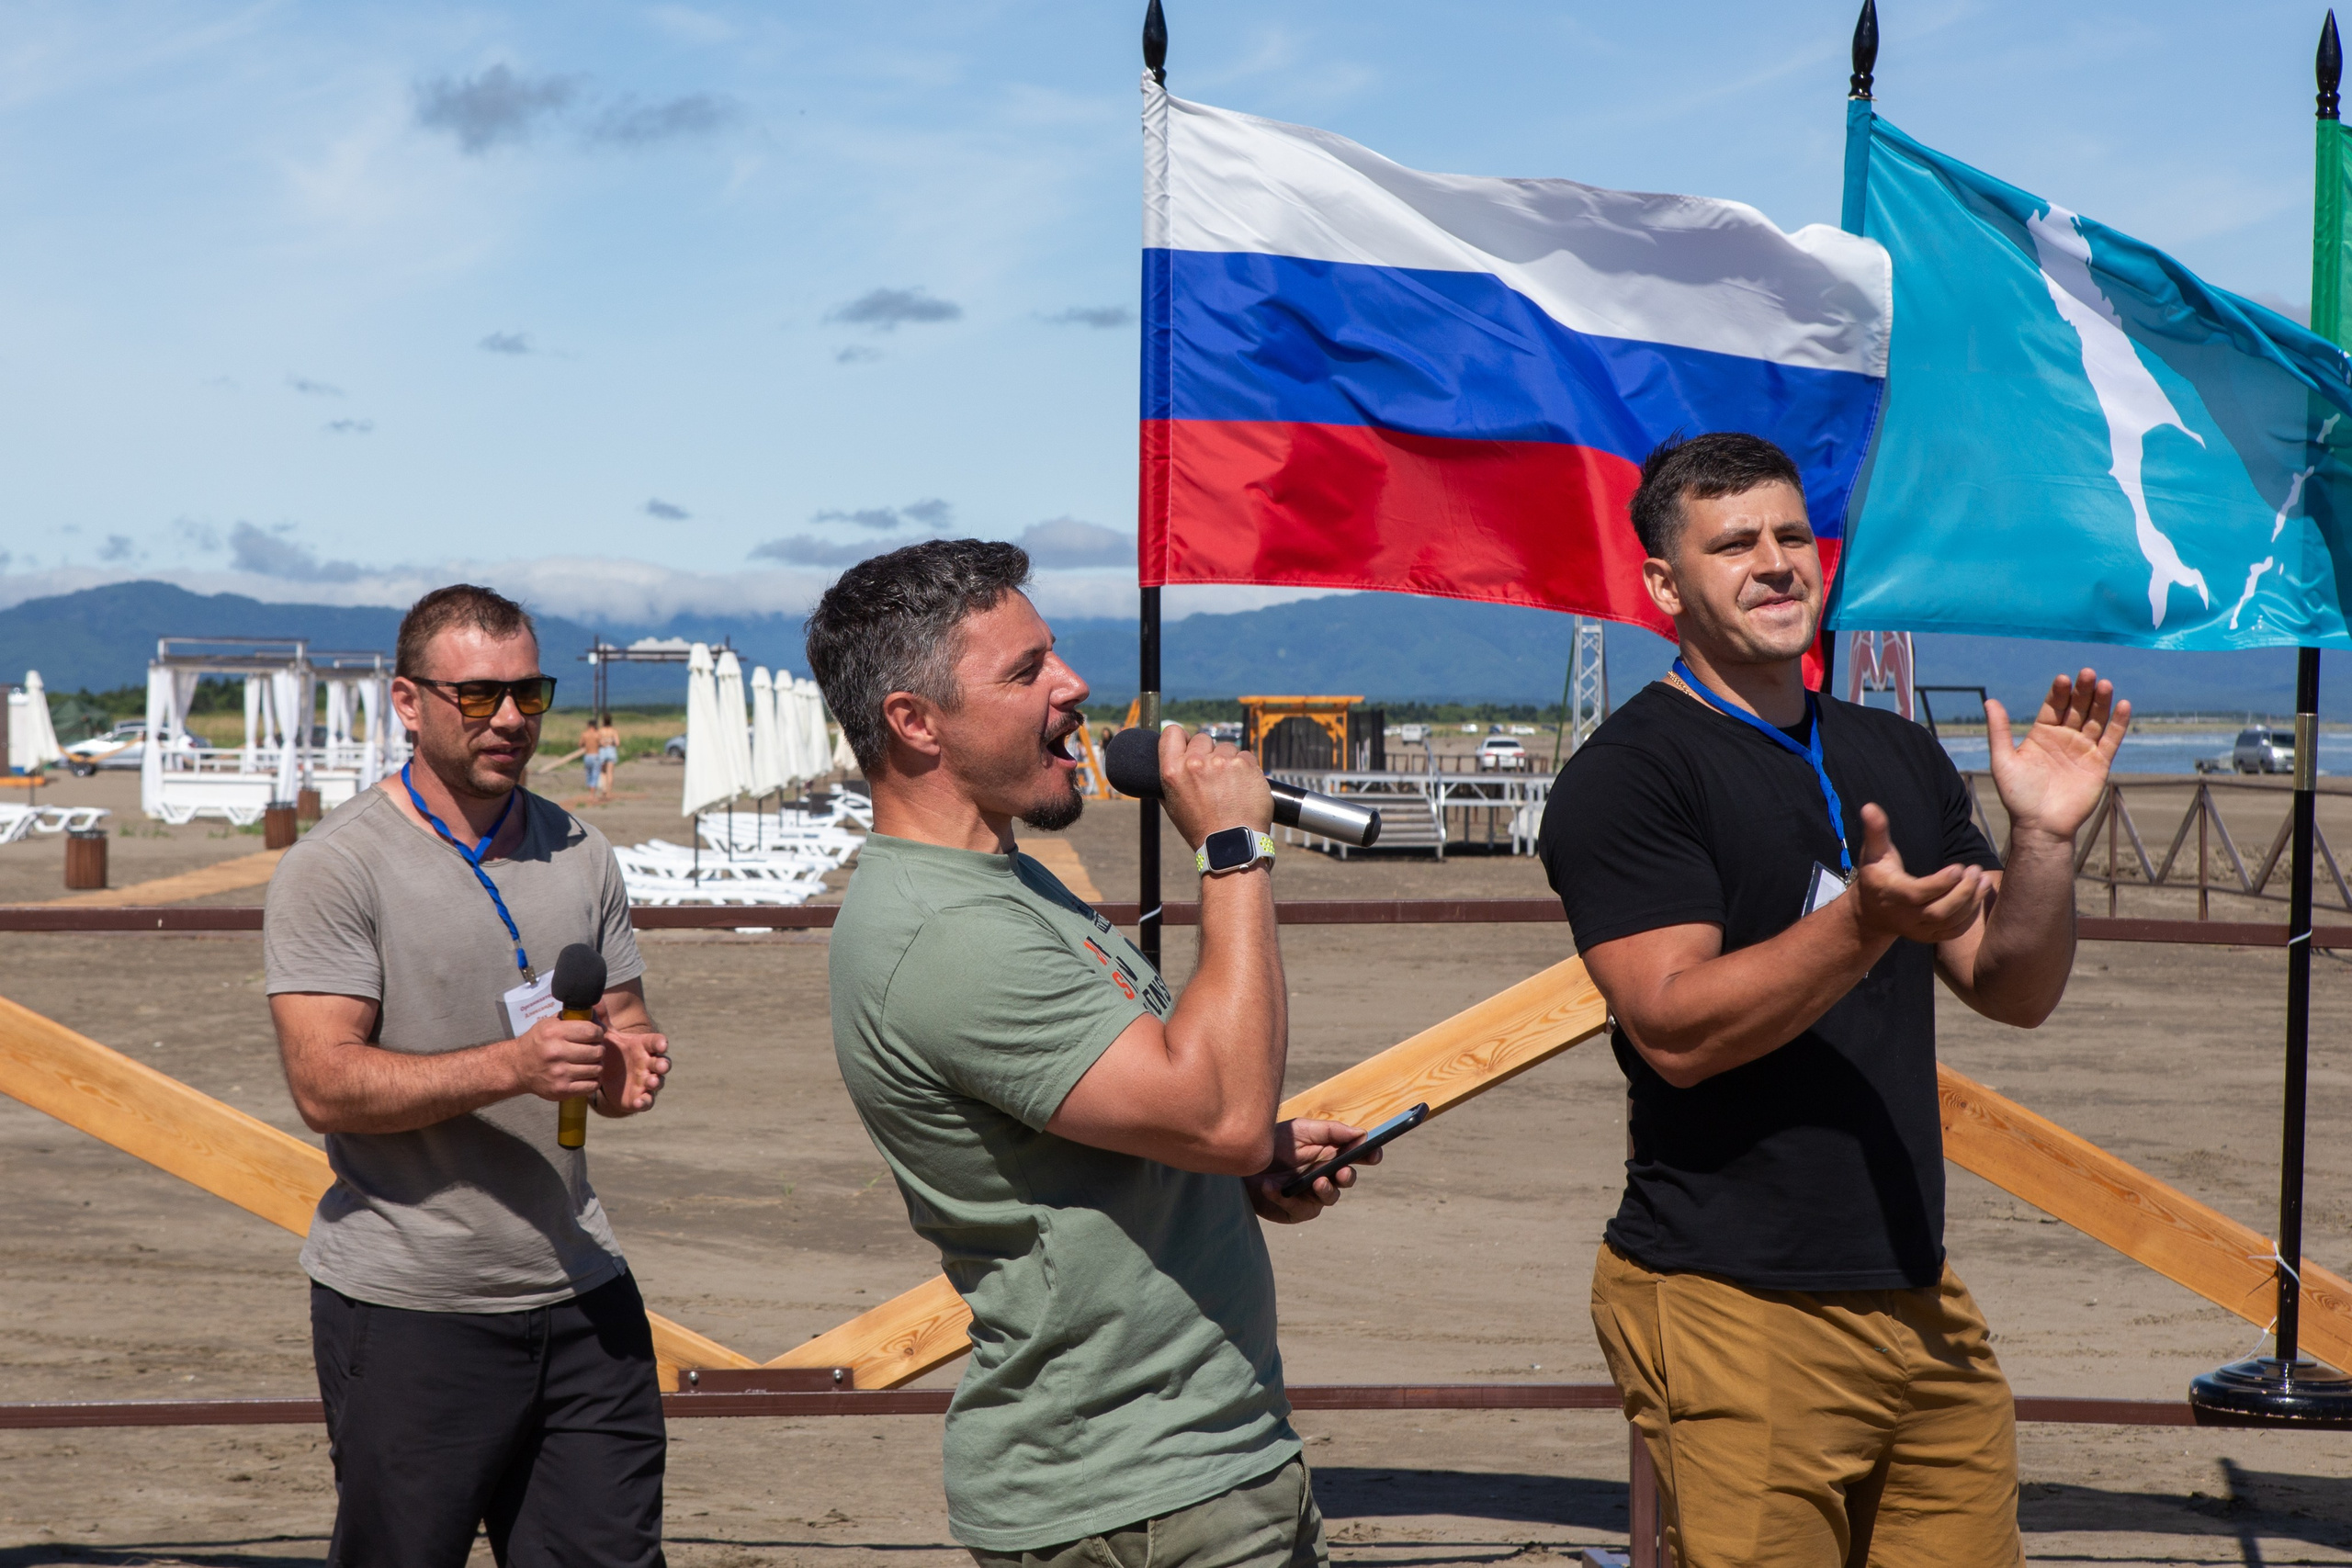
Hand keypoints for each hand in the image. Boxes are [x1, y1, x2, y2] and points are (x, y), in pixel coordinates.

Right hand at [510, 1015, 605, 1101]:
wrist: (517, 1067)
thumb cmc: (538, 1043)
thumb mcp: (550, 1023)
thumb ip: (573, 1018)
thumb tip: (597, 1018)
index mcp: (554, 1032)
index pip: (592, 1031)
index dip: (599, 1033)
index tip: (596, 1035)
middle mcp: (556, 1052)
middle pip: (597, 1051)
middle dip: (599, 1049)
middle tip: (593, 1050)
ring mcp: (559, 1073)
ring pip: (597, 1069)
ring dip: (596, 1065)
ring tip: (588, 1062)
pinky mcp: (561, 1089)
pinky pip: (591, 1086)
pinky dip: (593, 1081)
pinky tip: (586, 1075)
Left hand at [596, 1022, 670, 1115]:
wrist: (607, 1076)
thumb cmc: (610, 1051)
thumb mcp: (605, 1036)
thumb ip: (600, 1021)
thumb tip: (591, 1003)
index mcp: (643, 1046)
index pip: (657, 1042)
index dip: (661, 1043)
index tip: (661, 1044)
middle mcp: (649, 1063)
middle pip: (662, 1062)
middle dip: (663, 1064)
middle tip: (661, 1065)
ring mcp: (646, 1081)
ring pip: (658, 1082)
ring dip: (657, 1082)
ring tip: (651, 1082)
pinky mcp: (640, 1097)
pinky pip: (647, 1101)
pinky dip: (646, 1102)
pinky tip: (640, 1102)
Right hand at [1156, 723, 1273, 849]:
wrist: (1232, 844)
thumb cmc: (1201, 828)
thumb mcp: (1172, 805)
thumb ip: (1171, 778)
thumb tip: (1171, 759)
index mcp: (1172, 771)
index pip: (1172, 732)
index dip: (1182, 737)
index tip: (1189, 746)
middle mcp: (1196, 763)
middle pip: (1202, 739)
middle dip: (1208, 752)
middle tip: (1213, 775)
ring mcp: (1222, 762)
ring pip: (1226, 747)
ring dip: (1228, 761)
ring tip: (1230, 786)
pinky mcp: (1245, 765)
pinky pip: (1245, 756)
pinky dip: (1246, 769)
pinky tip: (1243, 787)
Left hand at [1246, 1118, 1375, 1223]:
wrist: (1242, 1159)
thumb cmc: (1274, 1144)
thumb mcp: (1302, 1130)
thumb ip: (1331, 1131)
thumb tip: (1362, 1133)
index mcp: (1331, 1153)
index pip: (1357, 1156)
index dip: (1369, 1155)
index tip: (1373, 1154)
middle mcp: (1326, 1175)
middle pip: (1347, 1180)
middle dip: (1347, 1176)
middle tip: (1341, 1172)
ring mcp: (1311, 1195)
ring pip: (1329, 1198)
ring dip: (1324, 1190)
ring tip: (1315, 1181)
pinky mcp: (1295, 1210)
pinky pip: (1299, 1208)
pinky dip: (1284, 1197)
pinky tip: (1271, 1186)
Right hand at [1851, 803, 1987, 944]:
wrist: (1871, 911)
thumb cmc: (1877, 875)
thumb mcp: (1873, 852)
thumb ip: (1876, 830)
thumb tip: (1870, 806)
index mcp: (1892, 893)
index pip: (1918, 893)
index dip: (1941, 883)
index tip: (1959, 866)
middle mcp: (1905, 916)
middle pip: (1938, 911)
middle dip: (1962, 892)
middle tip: (1974, 870)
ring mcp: (1918, 929)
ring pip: (1949, 922)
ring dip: (1970, 902)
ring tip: (1981, 879)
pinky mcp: (1930, 936)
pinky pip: (1954, 931)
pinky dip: (1970, 916)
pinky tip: (1977, 895)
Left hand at [1987, 669, 2129, 842]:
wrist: (2040, 825)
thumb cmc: (2018, 796)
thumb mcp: (2003, 760)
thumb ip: (1999, 731)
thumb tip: (1989, 700)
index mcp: (2042, 734)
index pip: (2054, 706)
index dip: (2059, 692)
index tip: (2063, 678)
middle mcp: (2064, 738)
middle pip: (2077, 708)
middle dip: (2083, 691)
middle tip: (2088, 673)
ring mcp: (2083, 750)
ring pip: (2096, 720)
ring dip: (2101, 702)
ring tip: (2105, 684)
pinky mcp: (2099, 764)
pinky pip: (2111, 740)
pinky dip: (2118, 723)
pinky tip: (2123, 705)